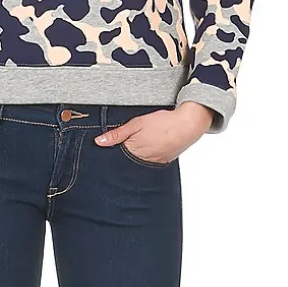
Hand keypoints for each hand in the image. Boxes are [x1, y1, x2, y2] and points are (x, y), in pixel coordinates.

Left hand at [94, 102, 213, 163]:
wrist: (188, 125)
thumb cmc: (163, 123)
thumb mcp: (136, 124)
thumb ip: (117, 134)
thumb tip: (99, 141)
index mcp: (133, 152)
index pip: (115, 159)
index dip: (110, 154)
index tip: (106, 152)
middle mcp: (142, 162)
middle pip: (125, 163)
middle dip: (122, 157)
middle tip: (124, 147)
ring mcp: (153, 163)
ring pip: (137, 163)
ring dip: (134, 157)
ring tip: (140, 145)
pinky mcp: (162, 162)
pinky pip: (149, 163)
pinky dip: (146, 157)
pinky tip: (149, 148)